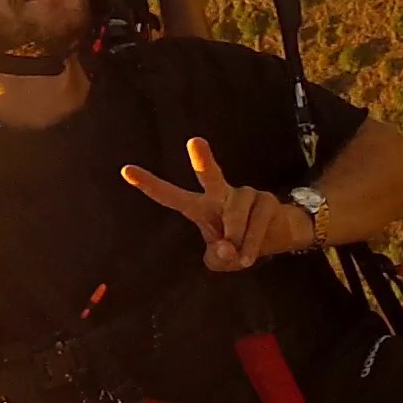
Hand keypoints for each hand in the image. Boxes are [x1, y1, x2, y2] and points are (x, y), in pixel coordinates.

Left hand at [122, 137, 314, 270]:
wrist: (276, 239)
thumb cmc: (237, 246)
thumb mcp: (221, 261)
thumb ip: (218, 258)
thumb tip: (227, 247)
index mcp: (199, 207)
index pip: (171, 196)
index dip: (149, 185)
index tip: (126, 171)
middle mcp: (219, 194)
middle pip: (210, 175)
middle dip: (203, 159)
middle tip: (194, 141)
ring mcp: (243, 194)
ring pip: (235, 215)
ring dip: (237, 239)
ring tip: (239, 255)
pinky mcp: (265, 200)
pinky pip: (256, 223)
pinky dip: (251, 244)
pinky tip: (248, 256)